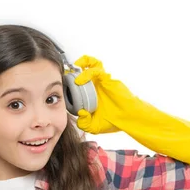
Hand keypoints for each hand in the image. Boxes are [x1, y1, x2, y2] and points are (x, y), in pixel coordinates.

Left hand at [73, 55, 189, 164]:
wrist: (128, 120)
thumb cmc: (114, 121)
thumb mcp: (93, 126)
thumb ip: (84, 122)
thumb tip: (79, 113)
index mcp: (92, 94)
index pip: (79, 83)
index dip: (70, 82)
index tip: (60, 85)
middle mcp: (97, 85)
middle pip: (84, 69)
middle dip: (73, 69)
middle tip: (64, 73)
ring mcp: (103, 81)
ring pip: (91, 64)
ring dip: (81, 64)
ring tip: (72, 69)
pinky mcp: (109, 79)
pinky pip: (96, 71)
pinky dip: (86, 73)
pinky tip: (80, 80)